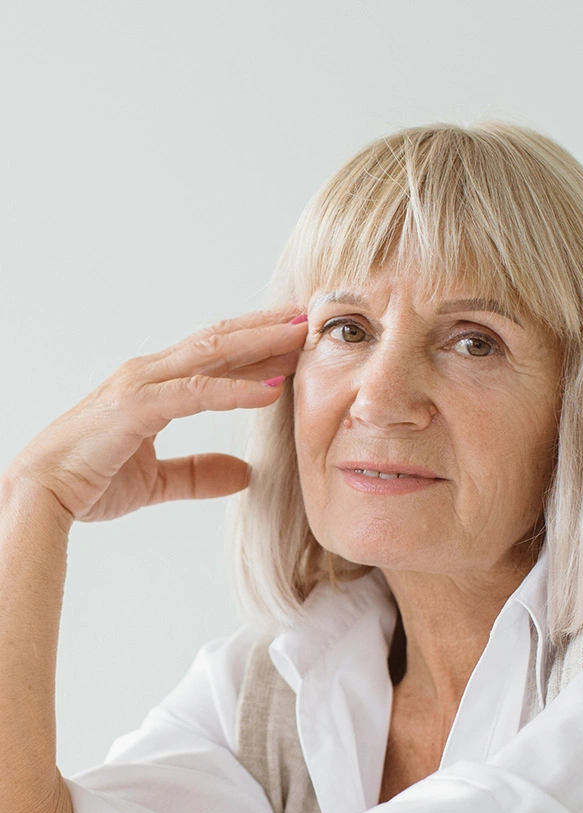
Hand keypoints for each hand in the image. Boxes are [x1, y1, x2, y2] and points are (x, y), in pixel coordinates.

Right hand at [5, 307, 307, 522]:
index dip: (258, 344)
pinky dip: (235, 391)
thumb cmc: (87, 481)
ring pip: (212, 354)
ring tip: (302, 336)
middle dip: (267, 327)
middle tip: (313, 316)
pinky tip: (269, 391)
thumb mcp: (156, 481)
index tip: (298, 338)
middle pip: (220, 341)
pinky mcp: (135, 409)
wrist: (39, 497)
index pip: (215, 355)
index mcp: (154, 385)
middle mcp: (149, 374)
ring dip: (261, 343)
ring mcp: (141, 386)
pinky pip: (195, 394)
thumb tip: (244, 474)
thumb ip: (198, 474)